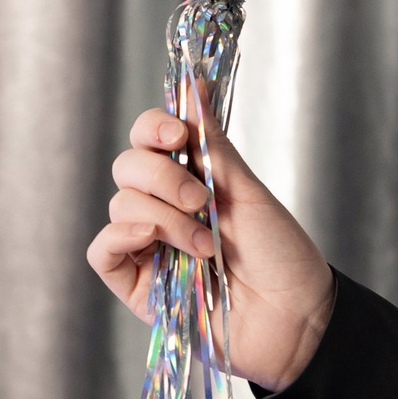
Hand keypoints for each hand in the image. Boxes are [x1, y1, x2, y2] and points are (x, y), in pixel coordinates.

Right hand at [88, 96, 336, 391]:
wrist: (294, 315)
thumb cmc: (280, 254)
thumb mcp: (248, 192)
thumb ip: (213, 145)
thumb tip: (195, 84)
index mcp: (193, 177)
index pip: (150, 137)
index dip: (154, 128)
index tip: (178, 133)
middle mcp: (165, 206)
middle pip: (128, 167)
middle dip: (162, 176)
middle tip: (202, 200)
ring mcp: (148, 244)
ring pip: (121, 204)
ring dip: (166, 218)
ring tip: (207, 244)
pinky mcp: (136, 283)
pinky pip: (103, 251)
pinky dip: (124, 236)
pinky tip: (154, 238)